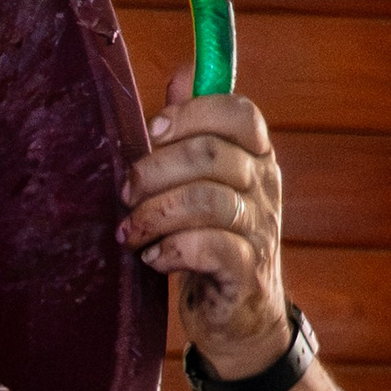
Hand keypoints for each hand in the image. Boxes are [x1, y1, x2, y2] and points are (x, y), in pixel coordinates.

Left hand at [118, 67, 289, 378]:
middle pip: (210, 153)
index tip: (151, 133)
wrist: (239, 318)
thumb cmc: (207, 237)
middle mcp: (264, 187)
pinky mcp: (246, 272)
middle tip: (125, 194)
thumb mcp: (200, 180)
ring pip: (205, 200)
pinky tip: (154, 258)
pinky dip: (170, 250)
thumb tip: (184, 72)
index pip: (239, 111)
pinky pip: (208, 247)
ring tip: (131, 231)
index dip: (189, 113)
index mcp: (254, 157)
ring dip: (152, 214)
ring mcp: (260, 230)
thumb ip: (192, 129)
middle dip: (152, 170)